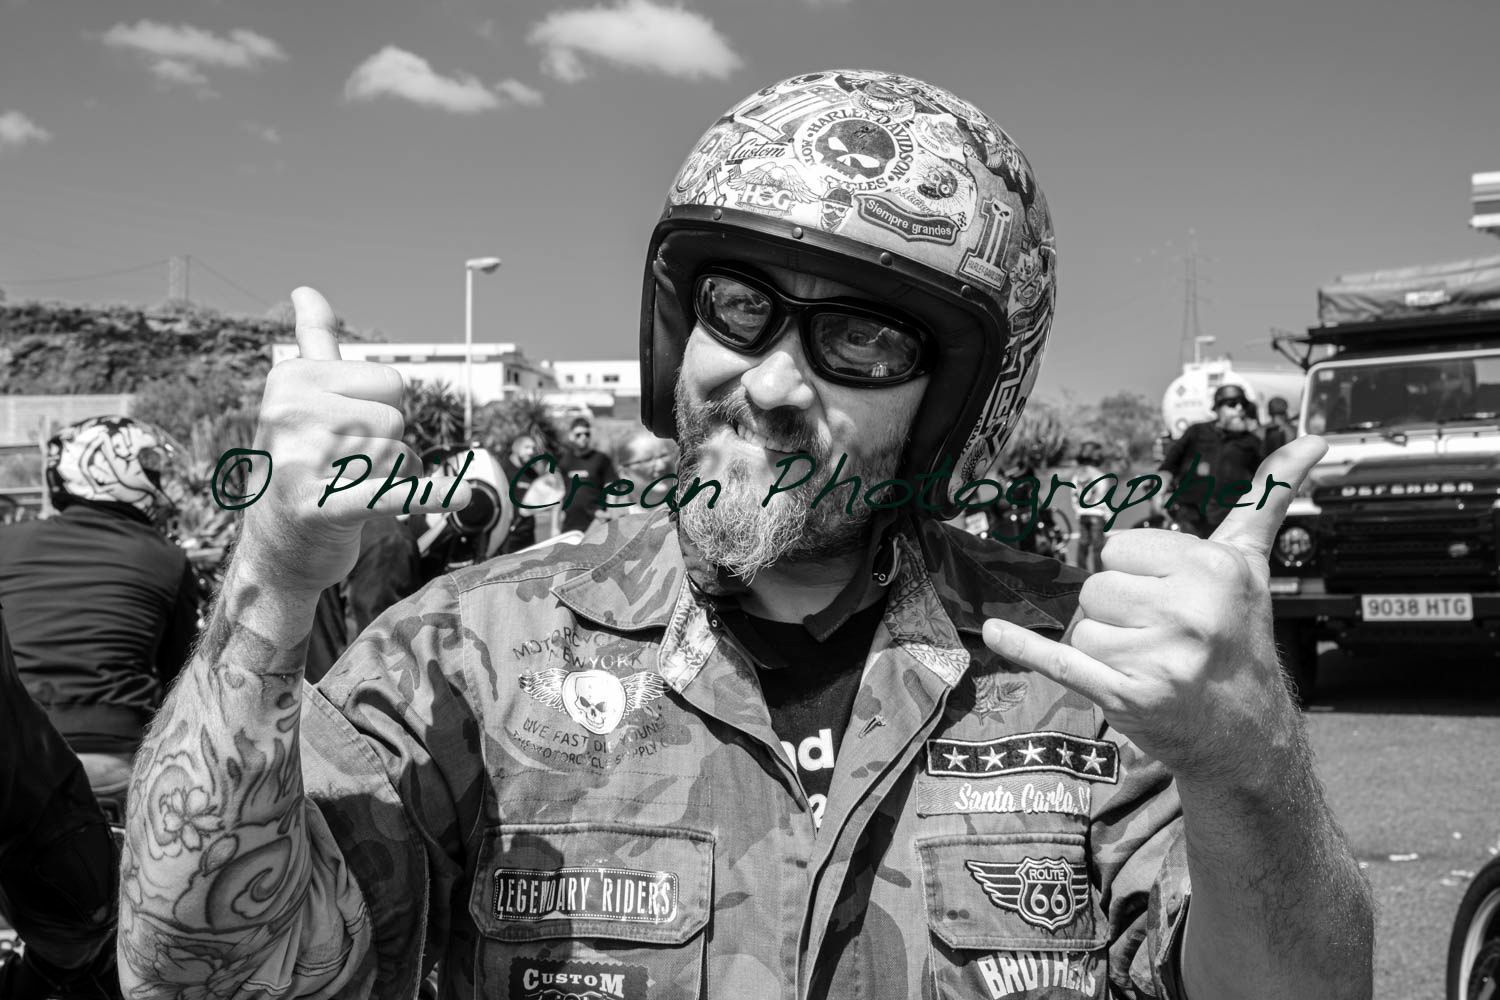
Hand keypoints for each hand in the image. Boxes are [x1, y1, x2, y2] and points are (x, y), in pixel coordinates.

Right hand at [237, 287, 469, 592]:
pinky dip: (427, 497)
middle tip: (345, 468)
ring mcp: (299, 460)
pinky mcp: (321, 506)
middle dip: (387, 447)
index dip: (383, 411)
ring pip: (398, 456)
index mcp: (290, 378)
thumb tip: (306, 289)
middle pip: (396, 419)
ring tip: (347, 489)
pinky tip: (460, 497)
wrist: (276, 548)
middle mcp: (288, 412)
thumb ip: (314, 344)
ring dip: (388, 479)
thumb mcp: (301, 398)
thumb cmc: (301, 463)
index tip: (342, 432)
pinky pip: (389, 493)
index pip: (391, 383)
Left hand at [982, 436, 1326, 784]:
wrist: (1246, 734)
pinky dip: (1025, 647)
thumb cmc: (1239, 638)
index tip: (1172, 600)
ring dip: (1103, 650)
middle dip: (1118, 615)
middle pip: (1095, 589)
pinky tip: (998, 631)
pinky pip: (1060, 660)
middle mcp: (1191, 609)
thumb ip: (1269, 497)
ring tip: (1149, 664)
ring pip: (1081, 629)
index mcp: (1214, 567)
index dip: (1136, 576)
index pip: (1117, 550)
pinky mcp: (1130, 695)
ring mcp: (1161, 656)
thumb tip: (1316, 439)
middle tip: (1162, 639)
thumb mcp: (1253, 563)